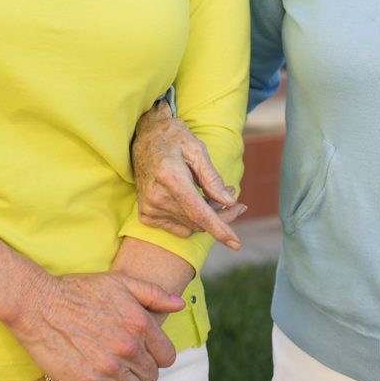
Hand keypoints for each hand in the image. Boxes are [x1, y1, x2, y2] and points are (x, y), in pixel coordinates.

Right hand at [6, 269, 182, 380]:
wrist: (36, 304)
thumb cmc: (76, 291)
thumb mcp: (119, 282)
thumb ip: (153, 293)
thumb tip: (179, 305)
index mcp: (140, 323)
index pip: (167, 357)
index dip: (155, 358)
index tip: (141, 357)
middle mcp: (129, 348)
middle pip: (151, 377)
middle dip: (140, 374)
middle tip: (123, 369)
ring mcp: (109, 369)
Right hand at [130, 101, 245, 248]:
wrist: (143, 136)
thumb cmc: (173, 137)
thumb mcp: (197, 149)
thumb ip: (212, 178)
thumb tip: (230, 202)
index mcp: (170, 177)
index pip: (198, 212)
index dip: (220, 229)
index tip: (236, 244)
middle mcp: (156, 197)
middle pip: (198, 221)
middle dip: (222, 213)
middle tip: (234, 193)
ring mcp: (149, 208)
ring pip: (190, 226)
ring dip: (208, 215)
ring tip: (216, 192)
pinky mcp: (146, 214)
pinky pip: (178, 227)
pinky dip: (192, 217)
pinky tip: (198, 199)